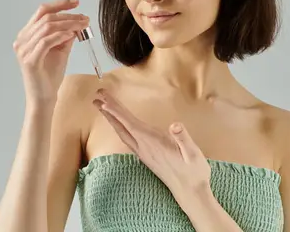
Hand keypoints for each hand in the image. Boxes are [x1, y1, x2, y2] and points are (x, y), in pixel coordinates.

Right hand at [13, 0, 89, 108]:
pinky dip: (61, 35)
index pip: (42, 12)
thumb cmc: (50, 76)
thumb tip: (77, 21)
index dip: (59, 4)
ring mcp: (23, 50)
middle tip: (85, 18)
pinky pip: (46, 41)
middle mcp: (22, 40)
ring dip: (68, 24)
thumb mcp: (60, 50)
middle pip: (46, 17)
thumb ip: (65, 35)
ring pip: (47, 27)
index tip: (76, 3)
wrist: (43, 98)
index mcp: (26, 35)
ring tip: (82, 26)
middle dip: (68, 15)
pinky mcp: (30, 60)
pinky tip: (72, 35)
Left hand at [93, 88, 211, 211]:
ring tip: (102, 106)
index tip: (104, 101)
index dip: (116, 112)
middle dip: (108, 110)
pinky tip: (118, 125)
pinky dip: (119, 127)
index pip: (130, 124)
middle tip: (96, 96)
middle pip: (121, 126)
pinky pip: (126, 138)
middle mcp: (143, 147)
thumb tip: (175, 126)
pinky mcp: (145, 157)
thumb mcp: (194, 154)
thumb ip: (183, 139)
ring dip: (111, 118)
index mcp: (152, 142)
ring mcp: (142, 153)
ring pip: (121, 132)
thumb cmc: (193, 172)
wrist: (190, 192)